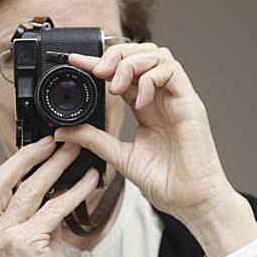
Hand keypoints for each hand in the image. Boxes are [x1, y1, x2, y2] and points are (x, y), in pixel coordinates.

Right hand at [0, 137, 99, 256]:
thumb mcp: (27, 244)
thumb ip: (34, 215)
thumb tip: (55, 186)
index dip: (8, 165)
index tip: (31, 151)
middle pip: (2, 179)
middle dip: (29, 155)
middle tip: (51, 141)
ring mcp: (3, 237)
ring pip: (29, 189)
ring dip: (55, 166)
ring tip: (74, 152)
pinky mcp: (26, 243)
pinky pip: (53, 208)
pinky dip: (74, 191)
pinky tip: (89, 181)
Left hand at [53, 42, 233, 223]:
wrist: (192, 202)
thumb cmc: (167, 183)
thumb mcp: (121, 157)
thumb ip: (95, 140)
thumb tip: (64, 131)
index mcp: (146, 108)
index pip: (122, 73)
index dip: (99, 62)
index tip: (76, 61)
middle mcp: (162, 98)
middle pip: (142, 53)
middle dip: (116, 55)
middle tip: (96, 71)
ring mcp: (177, 99)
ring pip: (157, 55)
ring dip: (131, 63)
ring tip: (115, 86)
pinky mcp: (190, 104)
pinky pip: (173, 72)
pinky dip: (150, 79)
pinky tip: (139, 101)